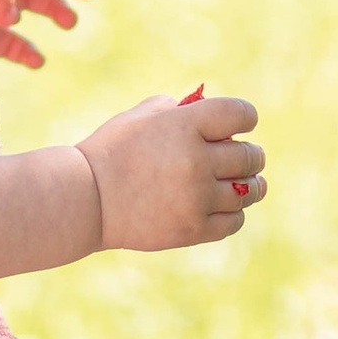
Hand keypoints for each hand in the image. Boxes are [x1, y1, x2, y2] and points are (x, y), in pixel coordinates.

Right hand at [77, 94, 264, 251]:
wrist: (86, 200)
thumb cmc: (111, 152)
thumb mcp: (139, 117)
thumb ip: (176, 109)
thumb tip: (204, 109)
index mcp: (185, 126)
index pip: (241, 114)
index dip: (246, 118)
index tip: (242, 124)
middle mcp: (196, 161)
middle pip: (250, 156)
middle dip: (251, 155)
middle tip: (245, 157)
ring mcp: (196, 198)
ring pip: (248, 191)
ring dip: (249, 185)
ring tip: (242, 183)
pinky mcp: (193, 229)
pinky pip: (234, 221)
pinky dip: (234, 213)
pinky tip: (223, 206)